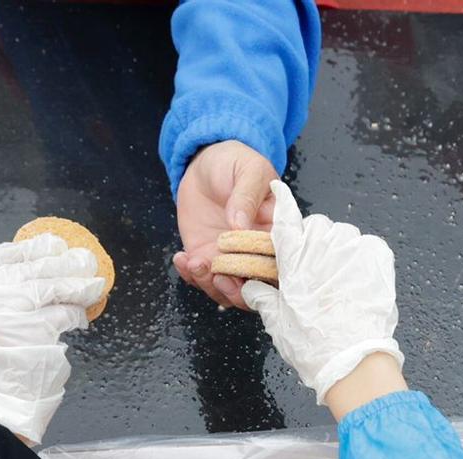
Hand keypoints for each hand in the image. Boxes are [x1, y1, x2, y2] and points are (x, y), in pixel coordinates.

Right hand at [0, 234, 105, 444]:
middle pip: (31, 266)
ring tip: (95, 282)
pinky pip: (64, 312)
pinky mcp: (35, 328)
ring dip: (78, 283)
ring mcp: (10, 309)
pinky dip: (77, 314)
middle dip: (62, 261)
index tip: (52, 243)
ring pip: (52, 286)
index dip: (29, 247)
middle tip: (84, 258)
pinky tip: (83, 317)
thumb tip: (40, 264)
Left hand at [173, 140, 276, 309]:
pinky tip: (183, 258)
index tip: (246, 265)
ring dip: (211, 286)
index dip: (266, 273)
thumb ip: (247, 196)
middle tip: (217, 274)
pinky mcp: (208, 258)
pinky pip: (202, 280)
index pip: (280, 263)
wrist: (205, 164)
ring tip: (196, 263)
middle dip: (237, 291)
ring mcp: (231, 258)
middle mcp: (256, 251)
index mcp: (276, 231)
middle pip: (257, 288)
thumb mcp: (248, 170)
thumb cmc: (235, 163)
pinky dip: (190, 276)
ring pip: (229, 292)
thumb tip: (240, 224)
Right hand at [242, 182, 404, 403]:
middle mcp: (323, 244)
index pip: (285, 219)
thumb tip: (252, 288)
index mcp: (295, 256)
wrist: (354, 360)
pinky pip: (368, 247)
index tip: (278, 189)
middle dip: (313, 242)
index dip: (282, 203)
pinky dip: (362, 258)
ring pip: (343, 236)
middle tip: (314, 271)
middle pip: (316, 228)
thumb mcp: (278, 321)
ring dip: (339, 250)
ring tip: (338, 280)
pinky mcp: (378, 257)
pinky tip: (358, 280)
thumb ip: (263, 297)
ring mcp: (353, 248)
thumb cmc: (312, 344)